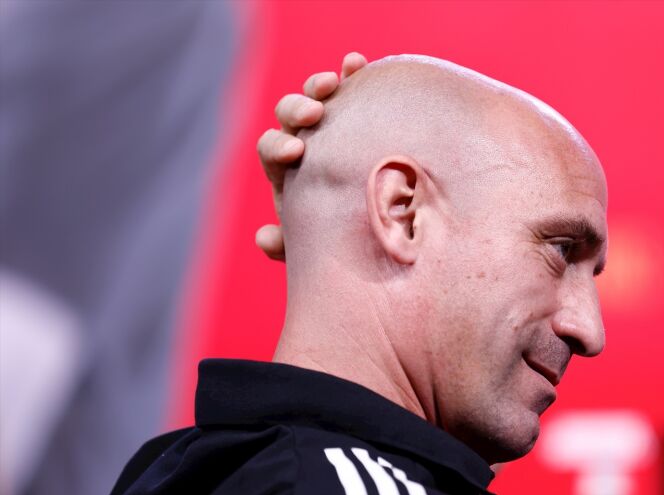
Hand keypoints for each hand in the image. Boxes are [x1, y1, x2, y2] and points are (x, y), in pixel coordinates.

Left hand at [255, 52, 367, 260]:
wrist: (389, 237)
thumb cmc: (350, 244)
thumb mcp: (322, 251)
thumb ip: (292, 247)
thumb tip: (265, 236)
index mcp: (290, 176)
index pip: (271, 151)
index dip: (277, 147)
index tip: (295, 153)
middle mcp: (307, 146)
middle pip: (287, 118)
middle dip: (295, 111)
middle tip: (314, 114)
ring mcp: (334, 129)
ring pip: (316, 97)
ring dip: (319, 86)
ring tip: (336, 81)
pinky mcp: (362, 116)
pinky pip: (352, 87)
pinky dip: (351, 72)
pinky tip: (357, 63)